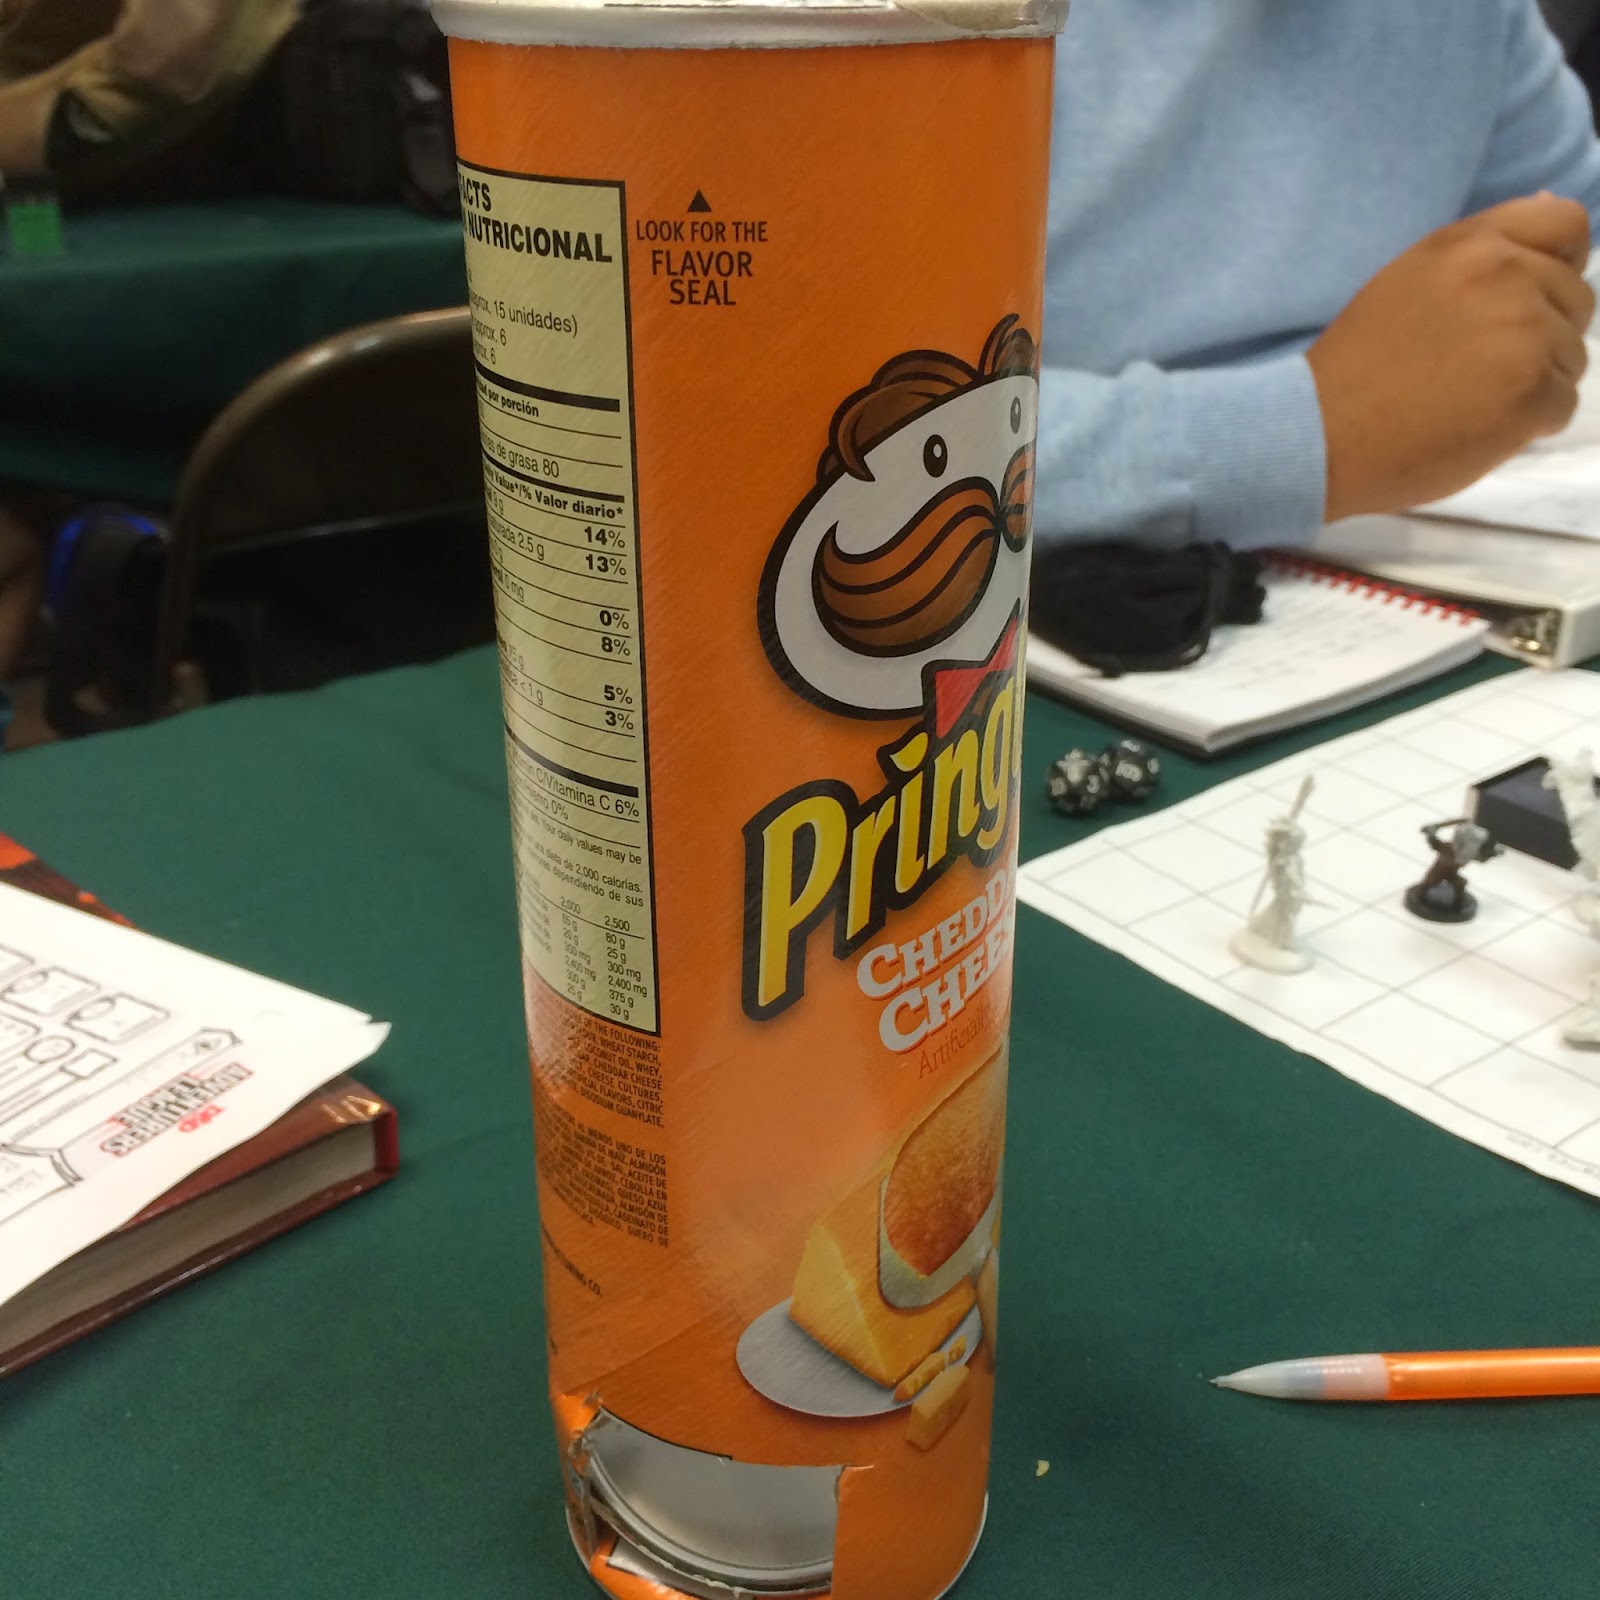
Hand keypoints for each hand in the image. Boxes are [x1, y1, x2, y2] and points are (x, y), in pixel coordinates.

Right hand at [1308, 193, 1593, 522]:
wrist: (1319, 435)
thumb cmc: (1353, 368)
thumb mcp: (1407, 281)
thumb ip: (1477, 253)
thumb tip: (1552, 206)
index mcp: (1469, 246)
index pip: (1567, 227)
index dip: (1560, 266)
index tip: (1529, 301)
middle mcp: (1505, 277)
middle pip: (1576, 301)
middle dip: (1541, 337)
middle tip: (1475, 370)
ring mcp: (1523, 335)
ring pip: (1571, 358)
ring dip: (1534, 384)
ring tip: (1468, 402)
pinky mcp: (1530, 394)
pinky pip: (1562, 406)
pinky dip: (1528, 424)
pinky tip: (1475, 428)